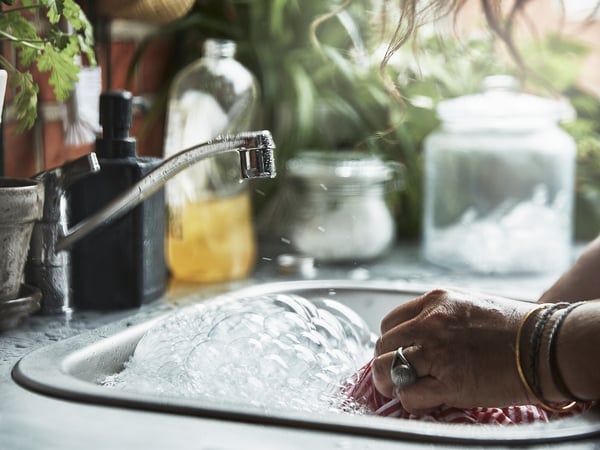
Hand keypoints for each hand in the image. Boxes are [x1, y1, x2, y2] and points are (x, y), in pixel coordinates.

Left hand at [372, 288, 534, 412]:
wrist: (545, 344)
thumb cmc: (514, 326)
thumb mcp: (468, 305)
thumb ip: (439, 316)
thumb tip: (419, 336)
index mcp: (434, 301)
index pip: (390, 321)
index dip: (390, 340)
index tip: (396, 351)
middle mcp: (429, 323)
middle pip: (384, 344)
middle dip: (385, 360)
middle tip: (394, 373)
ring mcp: (437, 352)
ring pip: (386, 368)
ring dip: (388, 381)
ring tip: (399, 387)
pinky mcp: (449, 382)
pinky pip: (409, 393)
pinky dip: (409, 399)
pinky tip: (421, 398)